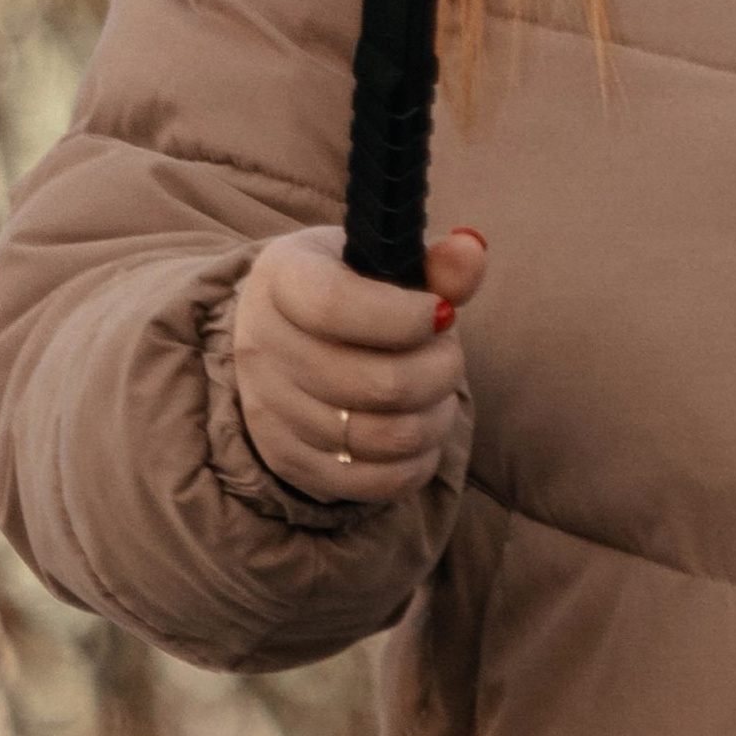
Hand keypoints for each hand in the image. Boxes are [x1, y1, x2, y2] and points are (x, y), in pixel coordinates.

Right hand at [229, 224, 486, 506]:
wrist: (283, 337)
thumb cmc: (347, 291)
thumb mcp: (379, 261)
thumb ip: (432, 262)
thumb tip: (471, 252)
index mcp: (282, 279)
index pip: (335, 307)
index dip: (403, 318)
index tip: (441, 315)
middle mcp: (263, 345)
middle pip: (375, 383)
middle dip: (439, 371)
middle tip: (450, 356)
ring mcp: (270, 410)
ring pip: (381, 436)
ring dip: (434, 418)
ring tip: (439, 395)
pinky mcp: (288, 461)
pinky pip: (370, 483)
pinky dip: (415, 463)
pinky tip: (423, 434)